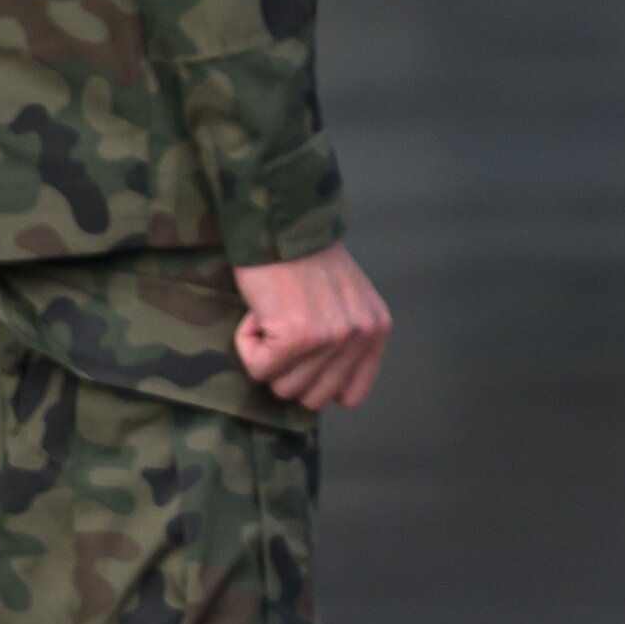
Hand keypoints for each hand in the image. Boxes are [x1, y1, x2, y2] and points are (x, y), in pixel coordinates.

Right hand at [232, 243, 392, 411]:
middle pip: (312, 398)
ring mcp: (331, 339)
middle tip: (282, 329)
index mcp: (377, 329)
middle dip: (288, 371)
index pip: (352, 396)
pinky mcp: (297, 338)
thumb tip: (326, 389)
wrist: (280, 224)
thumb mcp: (347, 299)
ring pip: (283, 388)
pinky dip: (247, 345)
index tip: (302, 362)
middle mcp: (360, 336)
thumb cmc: (304, 259)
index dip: (319, 385)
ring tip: (273, 315)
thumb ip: (346, 339)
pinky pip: (257, 369)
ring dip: (267, 356)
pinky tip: (258, 314)